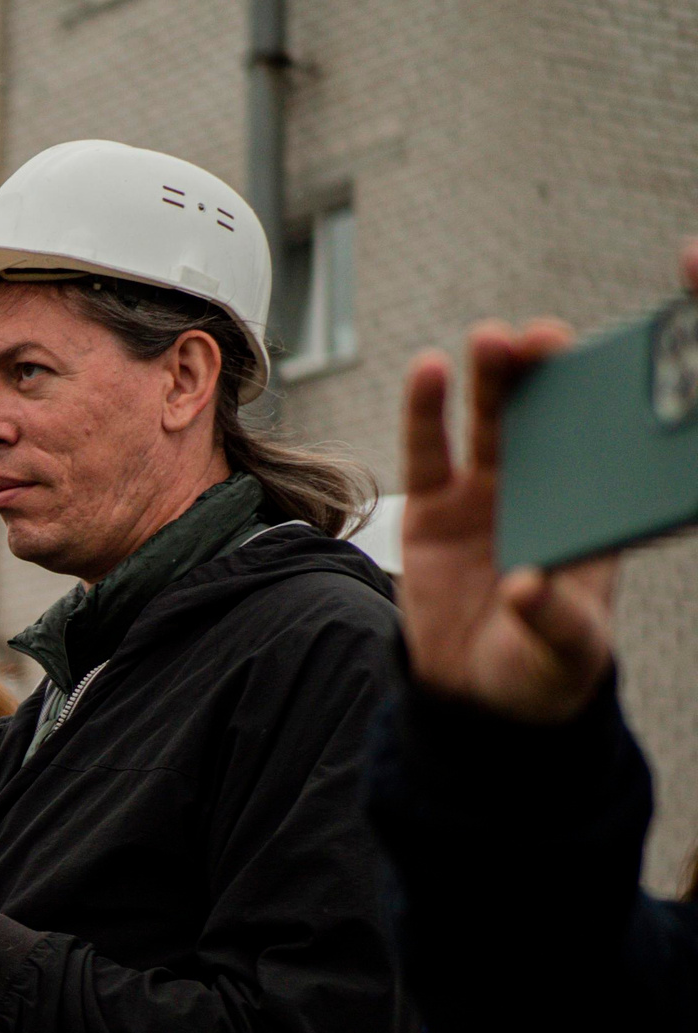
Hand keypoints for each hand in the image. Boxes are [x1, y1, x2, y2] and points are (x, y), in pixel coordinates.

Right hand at [395, 238, 697, 721]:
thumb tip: (528, 587)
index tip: (606, 365)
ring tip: (490, 339)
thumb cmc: (541, 669)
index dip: (606, 400)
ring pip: (490, 420)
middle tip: (543, 338)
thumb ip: (554, 620)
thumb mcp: (566, 652)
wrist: (474, 695)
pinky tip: (429, 371)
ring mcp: (484, 494)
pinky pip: (428, 450)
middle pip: (546, 417)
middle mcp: (541, 491)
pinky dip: (426, 410)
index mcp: (591, 516)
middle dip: (546, 372)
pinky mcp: (432, 506)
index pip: (605, 444)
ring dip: (492, 376)